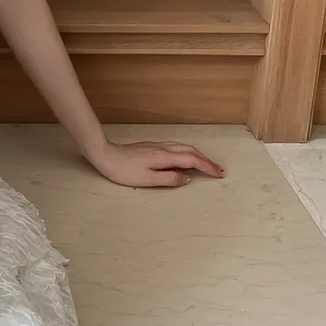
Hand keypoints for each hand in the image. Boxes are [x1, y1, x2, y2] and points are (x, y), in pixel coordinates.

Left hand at [90, 137, 224, 188]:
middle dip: (207, 160)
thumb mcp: (147, 180)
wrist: (105, 155)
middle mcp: (164, 148)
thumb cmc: (124, 170)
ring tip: (207, 164)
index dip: (207, 167)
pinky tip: (187, 157)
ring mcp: (158, 145)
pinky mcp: (153, 146)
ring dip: (199, 155)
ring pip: (185, 147)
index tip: (218, 174)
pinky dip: (188, 152)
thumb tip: (187, 179)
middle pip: (191, 151)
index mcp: (165, 157)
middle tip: (219, 170)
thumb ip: (169, 179)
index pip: (192, 160)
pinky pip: (177, 147)